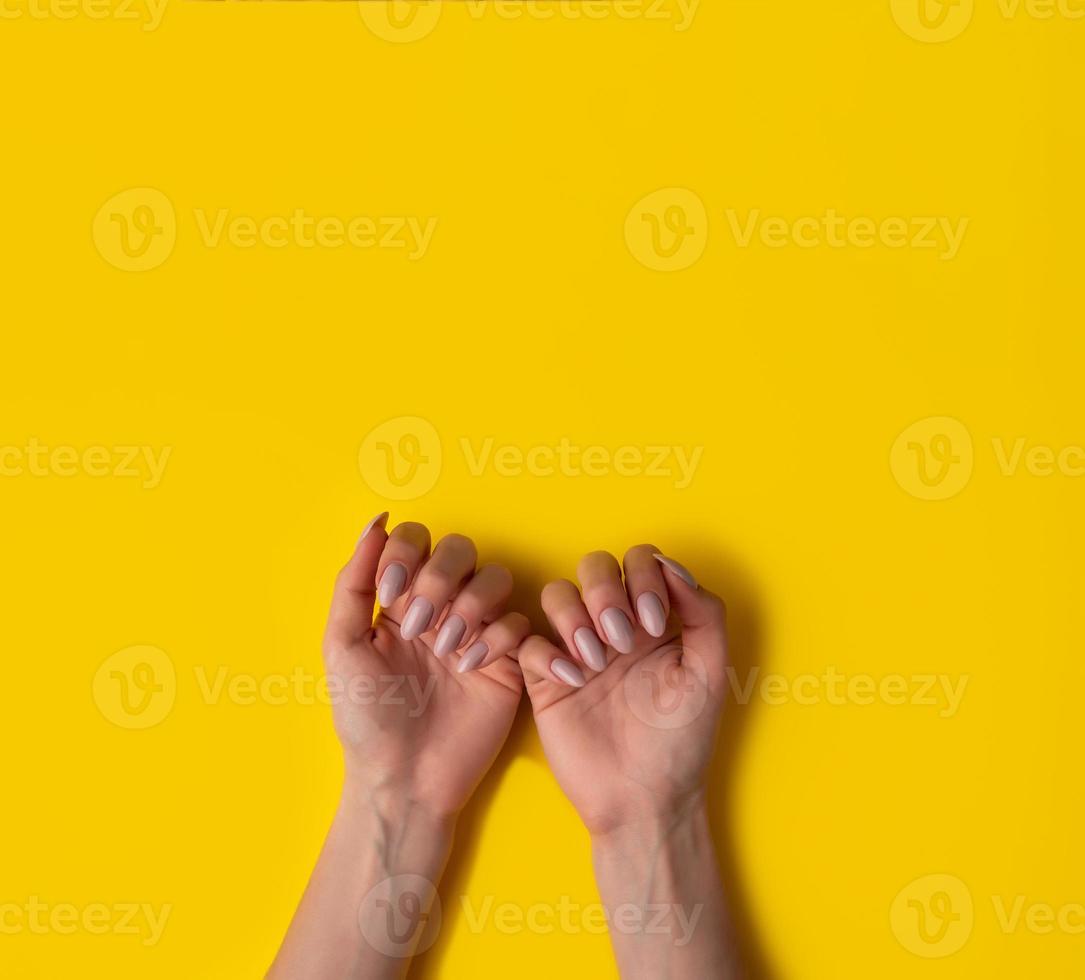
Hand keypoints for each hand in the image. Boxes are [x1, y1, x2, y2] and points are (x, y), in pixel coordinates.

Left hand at [269, 515, 529, 979]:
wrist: (404, 779)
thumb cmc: (367, 719)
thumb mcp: (343, 647)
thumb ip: (354, 582)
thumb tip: (375, 520)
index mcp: (400, 600)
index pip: (416, 540)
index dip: (408, 554)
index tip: (391, 594)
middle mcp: (441, 608)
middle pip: (460, 549)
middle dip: (439, 579)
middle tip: (418, 627)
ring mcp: (477, 632)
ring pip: (496, 577)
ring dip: (470, 605)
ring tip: (447, 650)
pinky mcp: (509, 661)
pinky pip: (519, 621)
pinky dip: (496, 637)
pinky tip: (470, 667)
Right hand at [518, 546, 740, 978]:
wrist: (644, 799)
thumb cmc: (682, 740)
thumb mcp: (708, 673)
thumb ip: (704, 612)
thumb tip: (671, 566)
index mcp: (652, 619)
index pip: (639, 562)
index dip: (643, 578)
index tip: (655, 624)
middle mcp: (613, 626)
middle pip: (594, 567)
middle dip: (605, 593)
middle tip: (623, 639)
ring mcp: (576, 650)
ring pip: (556, 593)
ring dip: (575, 617)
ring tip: (597, 661)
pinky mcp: (545, 679)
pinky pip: (527, 641)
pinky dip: (547, 653)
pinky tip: (574, 681)